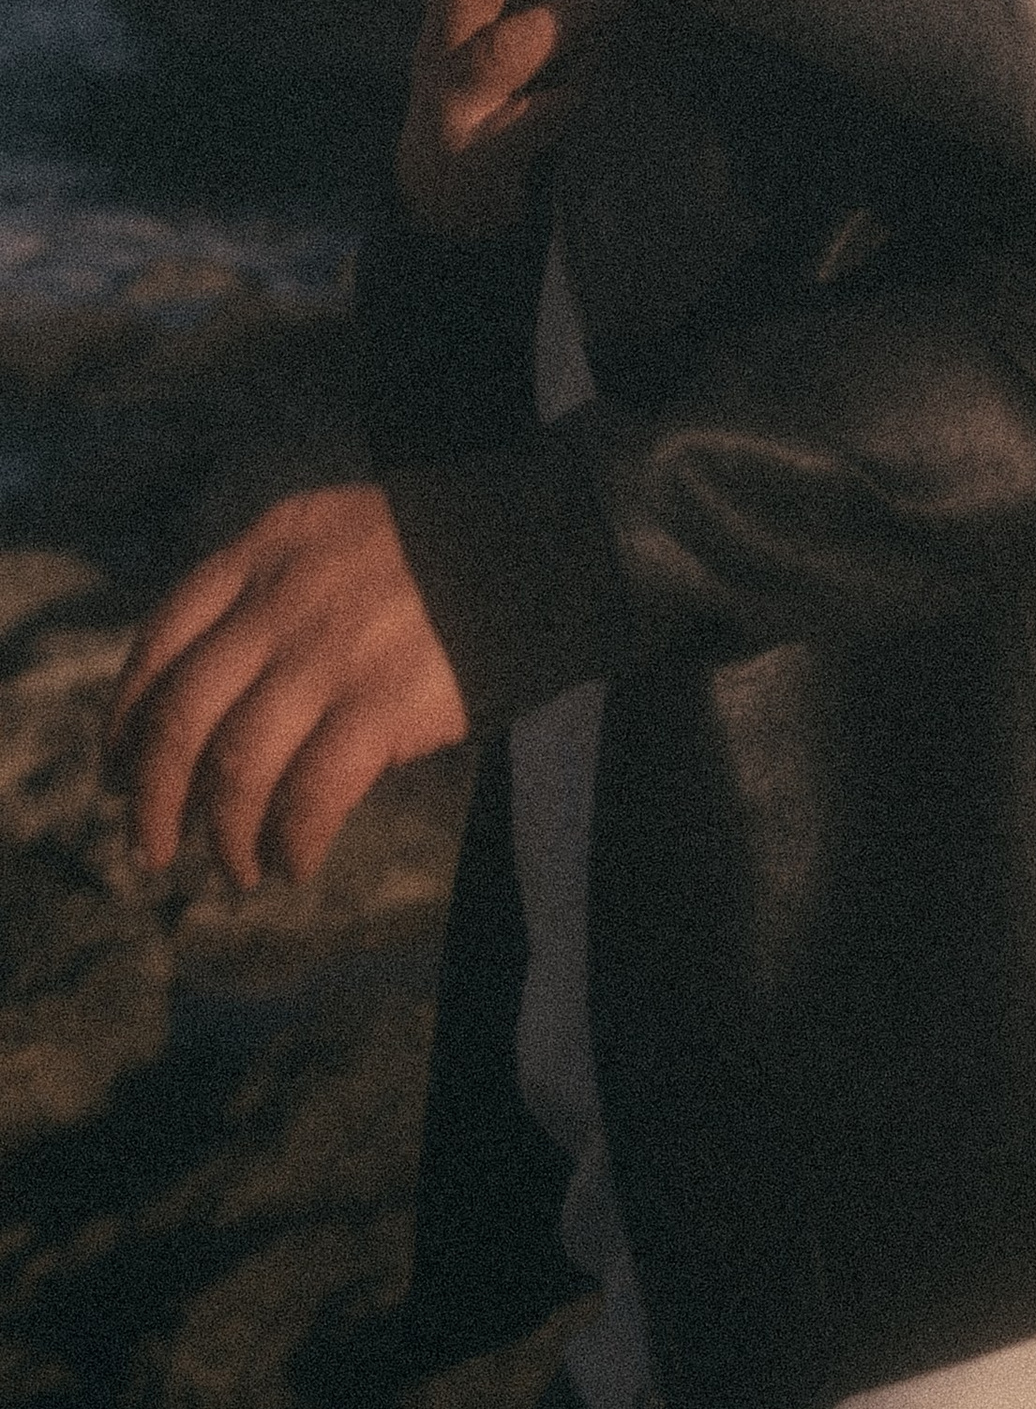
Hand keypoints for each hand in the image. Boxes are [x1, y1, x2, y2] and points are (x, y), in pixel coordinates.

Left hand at [109, 485, 468, 888]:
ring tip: (239, 867)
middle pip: (181, 715)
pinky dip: (292, 841)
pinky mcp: (384, 703)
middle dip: (153, 797)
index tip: (115, 766)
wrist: (548, 542)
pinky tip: (297, 860)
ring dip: (225, 834)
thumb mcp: (337, 540)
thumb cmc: (446, 551)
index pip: (162, 638)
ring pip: (236, 766)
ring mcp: (333, 651)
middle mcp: (284, 597)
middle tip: (154, 849)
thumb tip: (212, 708)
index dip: (125, 715)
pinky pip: (309, 796)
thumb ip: (273, 595)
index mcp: (268, 547)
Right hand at [397, 0, 624, 235]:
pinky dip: (558, 108)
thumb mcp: (505, 12)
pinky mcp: (476, 158)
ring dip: (557, 17)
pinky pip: (515, 130)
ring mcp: (453, 101)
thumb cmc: (494, 81)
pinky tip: (596, 89)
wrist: (446, 193)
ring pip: (490, 52)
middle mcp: (442, 41)